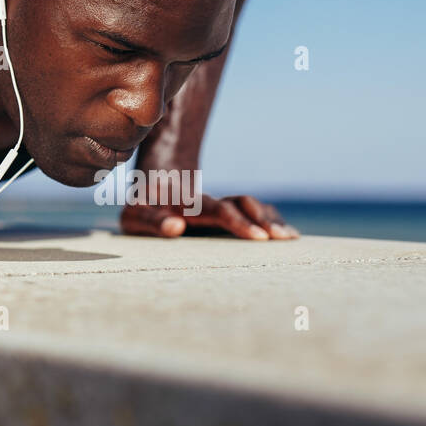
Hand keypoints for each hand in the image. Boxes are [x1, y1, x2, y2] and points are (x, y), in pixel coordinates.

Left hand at [121, 193, 298, 239]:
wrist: (152, 185)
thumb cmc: (142, 208)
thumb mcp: (134, 216)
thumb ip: (152, 220)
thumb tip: (176, 226)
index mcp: (189, 203)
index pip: (219, 209)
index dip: (240, 222)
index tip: (259, 237)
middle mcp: (210, 202)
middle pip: (242, 204)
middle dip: (264, 220)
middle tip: (282, 239)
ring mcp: (221, 206)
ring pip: (251, 205)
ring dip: (271, 219)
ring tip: (290, 238)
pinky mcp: (227, 213)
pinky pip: (254, 211)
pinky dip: (271, 219)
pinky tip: (288, 234)